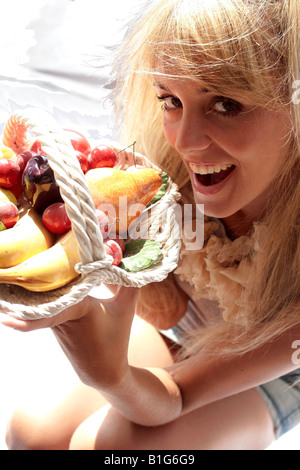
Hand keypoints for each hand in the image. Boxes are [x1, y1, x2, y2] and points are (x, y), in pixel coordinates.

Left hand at [0, 286, 138, 388]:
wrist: (103, 371)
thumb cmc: (116, 338)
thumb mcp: (126, 308)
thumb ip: (131, 284)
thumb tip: (136, 262)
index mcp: (80, 307)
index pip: (56, 296)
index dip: (34, 298)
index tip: (9, 306)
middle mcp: (62, 313)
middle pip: (40, 293)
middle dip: (18, 289)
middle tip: (0, 279)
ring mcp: (53, 320)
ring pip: (38, 300)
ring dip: (22, 292)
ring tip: (3, 283)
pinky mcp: (50, 324)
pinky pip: (41, 307)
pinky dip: (31, 299)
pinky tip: (17, 292)